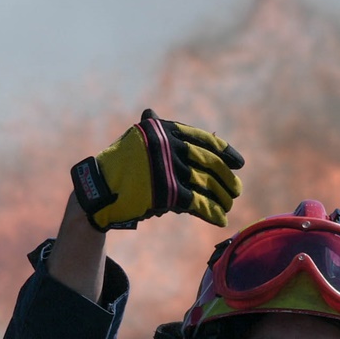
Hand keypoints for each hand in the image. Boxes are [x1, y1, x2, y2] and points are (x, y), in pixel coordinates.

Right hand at [70, 109, 244, 229]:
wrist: (100, 188)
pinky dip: (211, 212)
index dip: (226, 152)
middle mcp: (169, 146)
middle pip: (210, 163)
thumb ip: (160, 132)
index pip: (205, 140)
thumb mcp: (139, 141)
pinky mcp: (167, 193)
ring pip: (206, 184)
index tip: (239, 163)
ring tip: (228, 206)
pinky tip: (220, 219)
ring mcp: (168, 170)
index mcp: (165, 130)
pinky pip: (197, 203)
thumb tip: (172, 119)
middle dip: (226, 178)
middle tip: (237, 190)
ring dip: (221, 197)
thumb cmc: (121, 164)